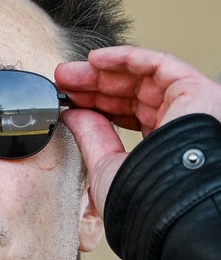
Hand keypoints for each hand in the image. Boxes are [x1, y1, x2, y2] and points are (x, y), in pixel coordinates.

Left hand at [55, 45, 220, 211]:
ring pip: (144, 77)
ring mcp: (191, 107)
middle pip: (134, 94)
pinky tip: (96, 60)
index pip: (128, 116)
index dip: (96, 105)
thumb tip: (73, 115)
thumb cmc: (144, 198)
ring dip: (103, 72)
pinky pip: (161, 64)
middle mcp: (181, 125)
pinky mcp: (197, 90)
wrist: (169, 202)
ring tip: (68, 73)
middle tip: (62, 81)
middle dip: (94, 86)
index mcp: (163, 147)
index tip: (66, 100)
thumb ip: (92, 137)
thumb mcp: (107, 166)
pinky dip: (127, 58)